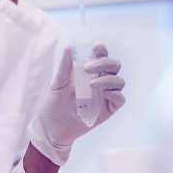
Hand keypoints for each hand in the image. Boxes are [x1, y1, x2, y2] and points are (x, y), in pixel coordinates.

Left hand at [28, 43, 124, 165]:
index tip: (96, 47)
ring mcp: (106, 94)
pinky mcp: (108, 109)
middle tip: (87, 68)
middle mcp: (101, 80)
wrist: (52, 126)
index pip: (102, 56)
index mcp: (90, 71)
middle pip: (114, 66)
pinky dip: (114, 93)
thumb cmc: (55, 102)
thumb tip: (70, 46)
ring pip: (119, 81)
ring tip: (90, 84)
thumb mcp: (59, 81)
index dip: (102, 49)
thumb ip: (65, 65)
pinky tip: (102, 93)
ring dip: (107, 79)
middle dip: (104, 63)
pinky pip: (120, 99)